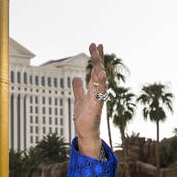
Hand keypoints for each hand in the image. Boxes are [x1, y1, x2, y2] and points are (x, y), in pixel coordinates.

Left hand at [72, 42, 106, 158]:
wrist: (86, 132)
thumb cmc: (84, 117)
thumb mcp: (78, 99)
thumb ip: (78, 88)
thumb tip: (76, 78)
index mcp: (93, 88)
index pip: (95, 69)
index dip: (96, 57)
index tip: (96, 44)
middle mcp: (97, 91)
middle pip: (98, 71)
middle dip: (97, 57)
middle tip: (96, 44)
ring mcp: (98, 97)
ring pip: (99, 79)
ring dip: (98, 67)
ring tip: (97, 54)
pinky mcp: (97, 105)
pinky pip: (100, 92)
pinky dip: (100, 83)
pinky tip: (100, 74)